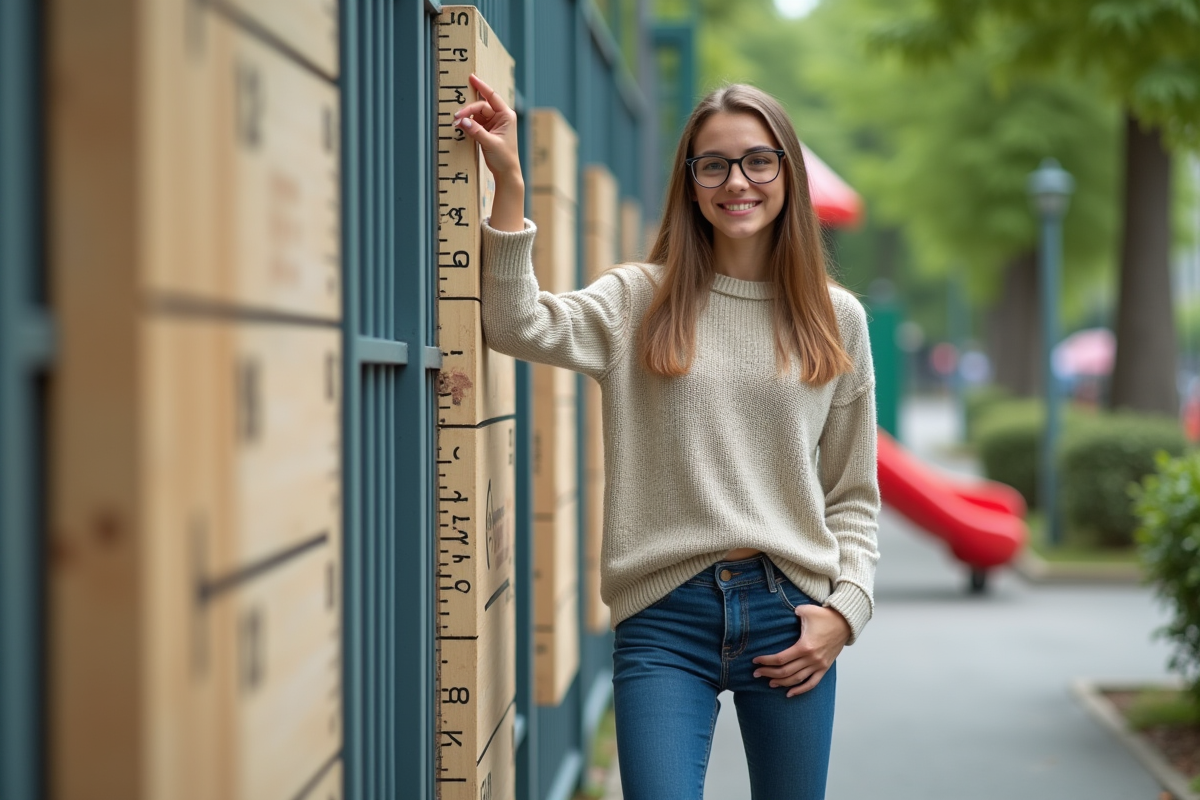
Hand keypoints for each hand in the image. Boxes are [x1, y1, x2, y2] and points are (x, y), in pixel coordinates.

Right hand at [452, 74, 524, 230]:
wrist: (506, 172)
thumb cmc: (504, 158)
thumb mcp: (490, 143)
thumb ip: (476, 131)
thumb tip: (462, 121)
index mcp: (506, 116)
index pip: (492, 96)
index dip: (481, 86)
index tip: (471, 77)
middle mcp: (500, 117)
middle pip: (480, 106)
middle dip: (468, 110)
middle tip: (456, 118)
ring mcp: (493, 123)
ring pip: (476, 114)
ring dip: (466, 117)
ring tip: (456, 124)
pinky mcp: (486, 130)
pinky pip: (474, 122)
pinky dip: (467, 123)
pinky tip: (460, 126)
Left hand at [752, 605, 850, 697]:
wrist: (845, 623)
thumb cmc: (824, 616)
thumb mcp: (805, 610)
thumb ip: (792, 613)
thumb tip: (783, 614)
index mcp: (805, 646)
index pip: (781, 659)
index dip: (766, 661)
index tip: (755, 661)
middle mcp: (811, 659)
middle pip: (786, 671)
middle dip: (769, 673)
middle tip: (756, 673)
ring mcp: (819, 665)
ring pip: (796, 680)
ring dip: (781, 682)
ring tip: (769, 682)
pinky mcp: (825, 668)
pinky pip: (812, 683)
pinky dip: (800, 690)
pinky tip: (789, 693)